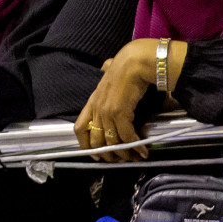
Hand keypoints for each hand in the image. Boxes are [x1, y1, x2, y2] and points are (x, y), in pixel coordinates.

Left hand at [73, 39, 155, 162]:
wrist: (135, 61)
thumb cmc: (126, 65)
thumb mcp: (110, 71)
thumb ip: (107, 71)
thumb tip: (106, 64)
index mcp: (92, 101)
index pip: (79, 128)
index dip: (85, 145)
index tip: (96, 155)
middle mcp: (96, 109)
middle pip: (95, 141)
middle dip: (108, 155)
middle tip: (121, 160)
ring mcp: (106, 112)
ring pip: (111, 142)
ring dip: (124, 154)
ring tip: (134, 158)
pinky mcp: (120, 113)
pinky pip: (126, 136)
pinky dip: (135, 146)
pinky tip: (143, 151)